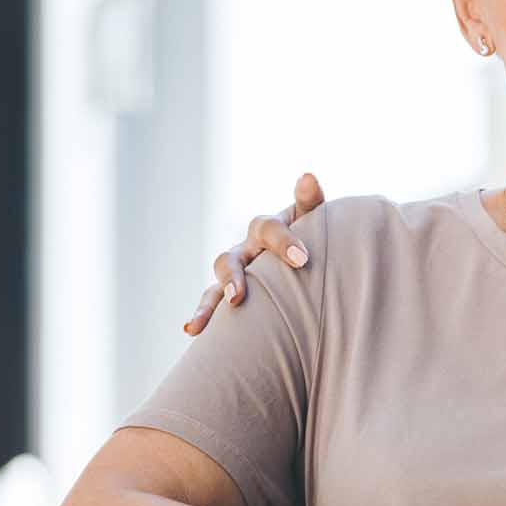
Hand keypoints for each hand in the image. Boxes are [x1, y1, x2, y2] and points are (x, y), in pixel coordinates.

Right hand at [183, 172, 323, 334]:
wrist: (306, 258)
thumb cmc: (312, 235)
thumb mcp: (314, 218)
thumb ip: (310, 200)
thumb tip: (307, 176)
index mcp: (267, 229)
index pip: (268, 229)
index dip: (282, 242)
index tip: (302, 260)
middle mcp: (246, 250)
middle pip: (230, 258)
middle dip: (233, 277)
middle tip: (238, 297)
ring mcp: (236, 273)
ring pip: (216, 285)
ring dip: (208, 302)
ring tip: (201, 323)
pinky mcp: (232, 293)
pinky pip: (214, 303)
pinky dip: (202, 314)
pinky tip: (191, 329)